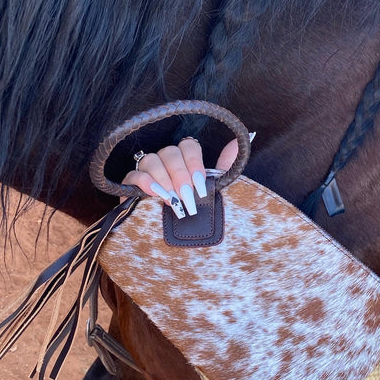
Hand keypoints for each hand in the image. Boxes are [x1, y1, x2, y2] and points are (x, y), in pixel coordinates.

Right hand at [121, 137, 238, 217]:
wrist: (177, 243)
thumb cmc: (197, 215)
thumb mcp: (215, 191)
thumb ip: (226, 165)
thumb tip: (248, 135)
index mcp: (187, 161)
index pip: (188, 145)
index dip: (194, 160)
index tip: (200, 183)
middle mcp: (167, 162)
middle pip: (170, 152)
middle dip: (180, 175)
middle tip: (187, 196)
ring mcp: (147, 172)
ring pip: (152, 160)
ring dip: (164, 180)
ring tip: (172, 199)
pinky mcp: (131, 186)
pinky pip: (134, 174)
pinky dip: (145, 182)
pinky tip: (154, 195)